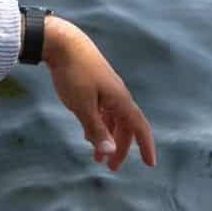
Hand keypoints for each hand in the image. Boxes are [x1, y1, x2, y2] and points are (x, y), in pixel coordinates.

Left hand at [42, 17, 156, 171]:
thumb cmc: (73, 73)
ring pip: (112, 120)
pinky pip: (102, 111)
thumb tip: (109, 153)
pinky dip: (98, 126)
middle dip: (120, 148)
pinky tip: (88, 135)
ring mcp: (106, 89)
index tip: (150, 164)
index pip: (139, 127)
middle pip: (125, 127)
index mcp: (120, 99)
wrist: (61, 42)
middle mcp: (117, 95)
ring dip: (107, 139)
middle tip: (111, 168)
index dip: (145, 146)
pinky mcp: (94, 85)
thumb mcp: (82, 106)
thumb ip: (96, 130)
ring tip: (96, 158)